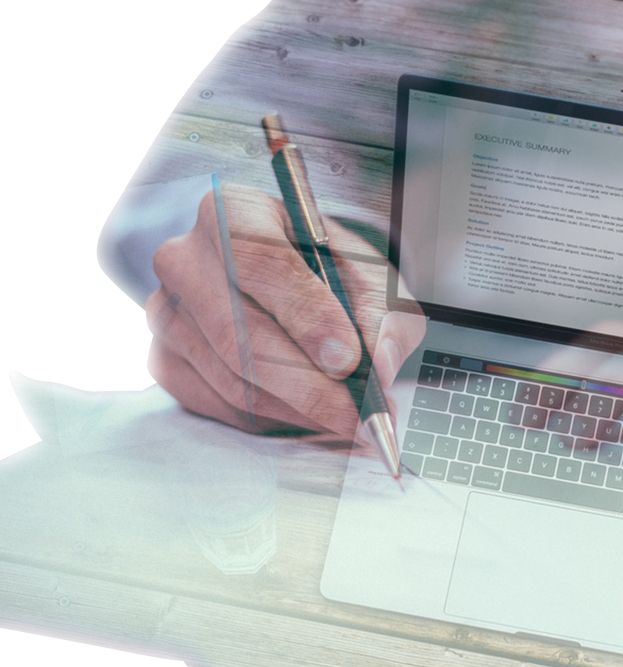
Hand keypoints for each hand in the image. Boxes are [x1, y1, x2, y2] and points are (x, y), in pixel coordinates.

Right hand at [145, 184, 425, 440]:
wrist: (295, 291)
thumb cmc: (334, 278)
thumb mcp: (373, 284)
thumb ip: (381, 318)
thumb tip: (377, 367)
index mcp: (235, 212)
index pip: (260, 260)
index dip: (306, 315)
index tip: (348, 360)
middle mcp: (185, 258)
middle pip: (240, 332)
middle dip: (308, 385)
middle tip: (359, 415)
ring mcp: (164, 311)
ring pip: (232, 379)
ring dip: (298, 409)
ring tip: (347, 419)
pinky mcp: (163, 360)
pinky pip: (218, 405)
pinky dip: (272, 419)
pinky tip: (308, 414)